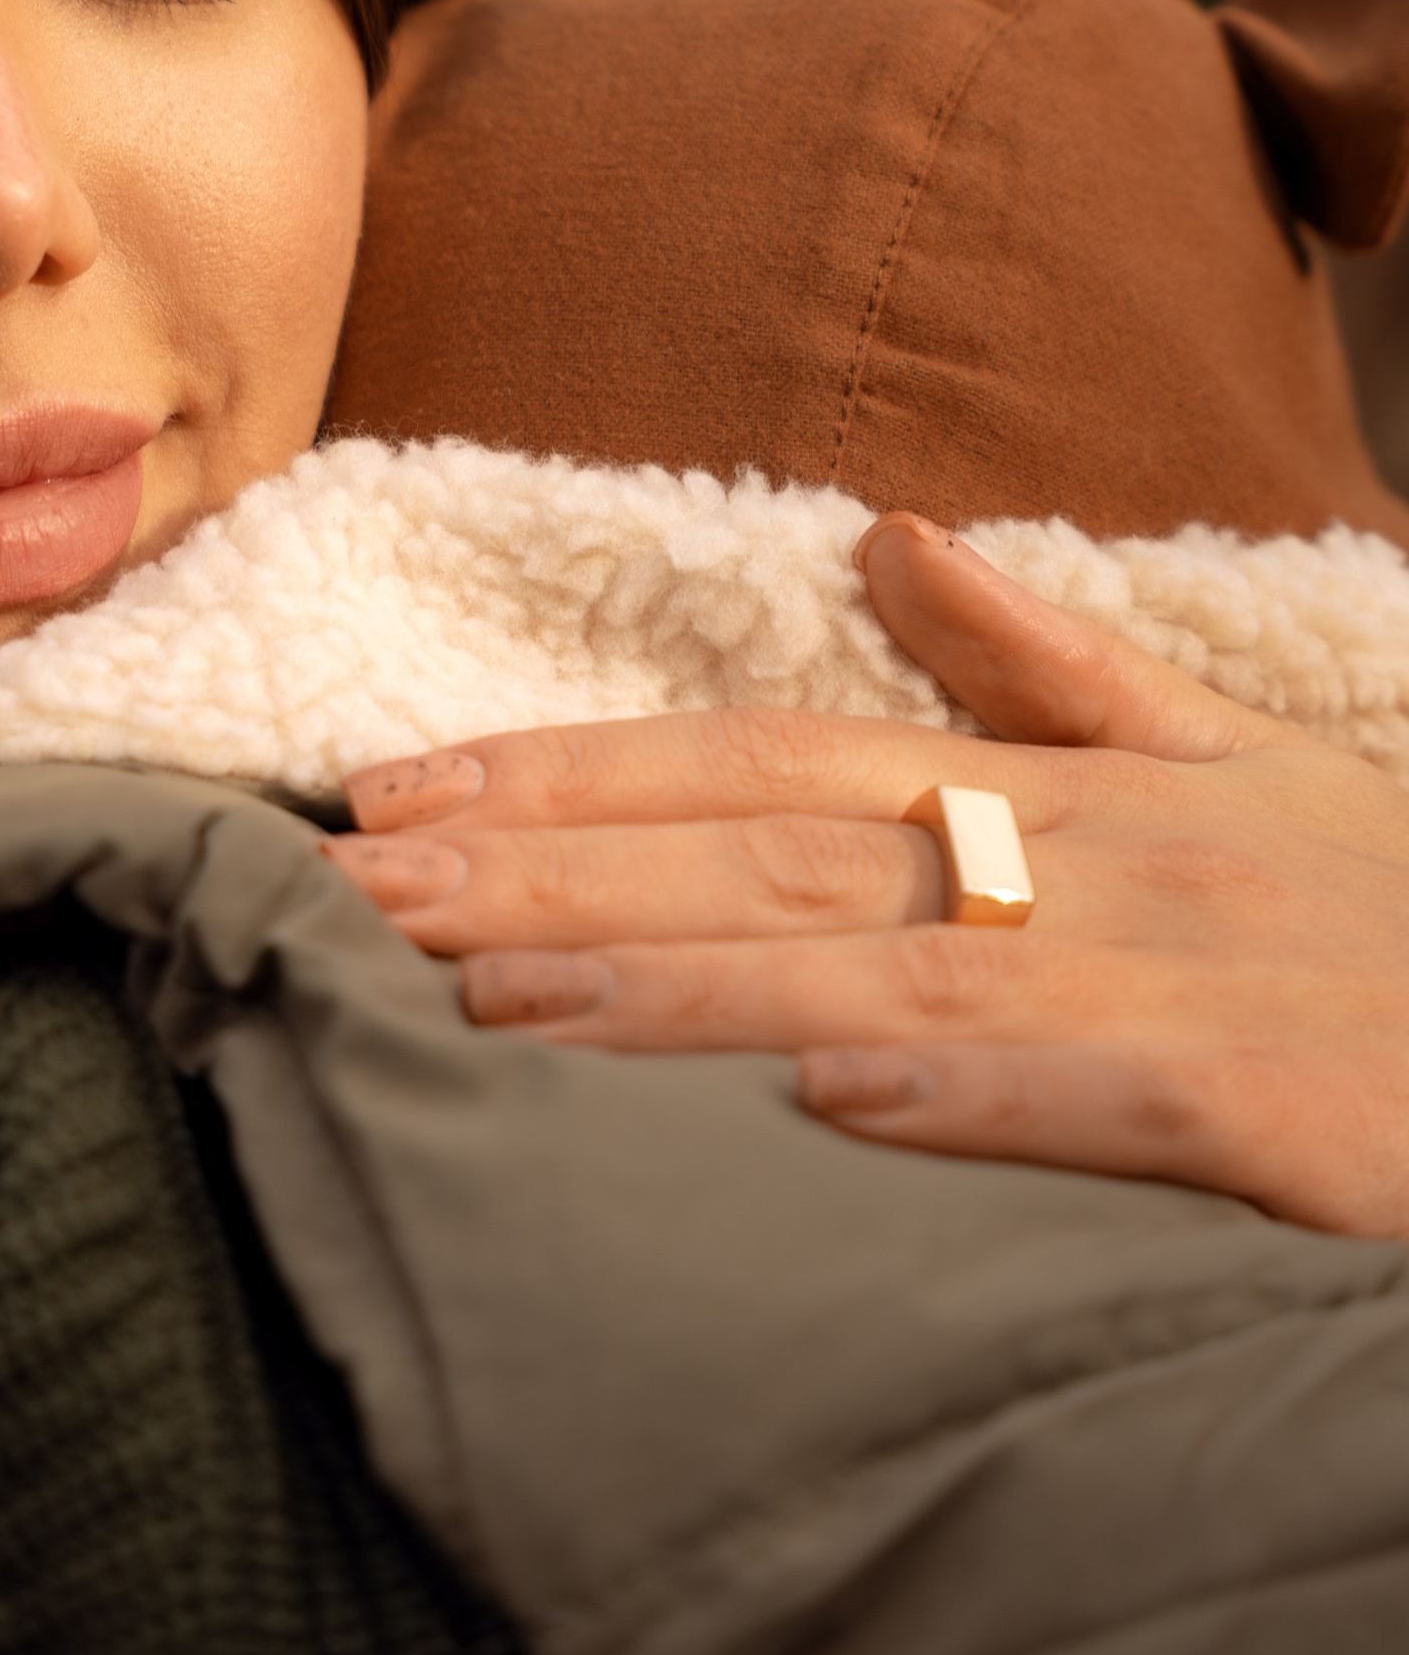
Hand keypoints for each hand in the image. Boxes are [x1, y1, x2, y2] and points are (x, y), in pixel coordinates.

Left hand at [322, 514, 1408, 1234]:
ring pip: (892, 970)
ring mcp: (1187, 984)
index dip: (570, 775)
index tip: (390, 793)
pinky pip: (1114, 1101)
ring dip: (686, 984)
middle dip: (552, 870)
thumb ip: (1052, 671)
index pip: (765, 763)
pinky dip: (979, 1093)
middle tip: (352, 887)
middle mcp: (1091, 869)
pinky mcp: (1289, 1113)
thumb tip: (890, 541)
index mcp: (1060, 795)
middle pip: (775, 857)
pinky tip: (838, 1105)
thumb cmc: (1402, 921)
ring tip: (495, 997)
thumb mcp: (1240, 767)